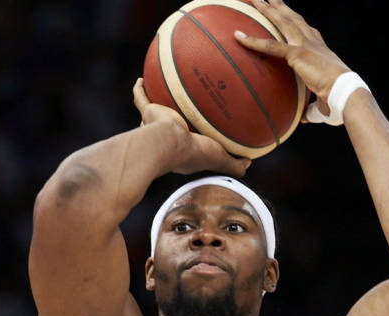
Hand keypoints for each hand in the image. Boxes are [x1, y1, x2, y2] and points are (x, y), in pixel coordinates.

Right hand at [132, 78, 250, 176]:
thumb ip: (234, 164)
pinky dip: (140, 90)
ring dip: (157, 102)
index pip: (190, 141)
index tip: (202, 129)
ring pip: (155, 110)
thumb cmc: (194, 152)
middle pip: (172, 124)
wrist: (170, 143)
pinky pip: (141, 98)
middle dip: (175, 118)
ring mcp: (156, 124)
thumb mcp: (220, 159)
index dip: (195, 136)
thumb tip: (249, 162)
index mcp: (183, 147)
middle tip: (183, 108)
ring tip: (162, 90)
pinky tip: (142, 79)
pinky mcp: (149, 112)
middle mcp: (168, 136)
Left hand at [234, 0, 351, 119]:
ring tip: (256, 0)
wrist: (346, 93)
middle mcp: (314, 42)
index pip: (308, 31)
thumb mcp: (324, 104)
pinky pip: (270, 45)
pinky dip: (252, 41)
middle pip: (294, 19)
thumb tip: (305, 117)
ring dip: (268, 9)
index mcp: (322, 50)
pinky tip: (238, 36)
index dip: (298, 22)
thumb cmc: (340, 101)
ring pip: (282, 22)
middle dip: (281, 7)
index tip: (290, 14)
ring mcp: (305, 45)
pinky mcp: (297, 53)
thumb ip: (312, 108)